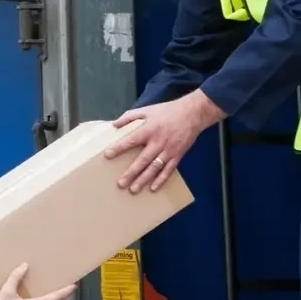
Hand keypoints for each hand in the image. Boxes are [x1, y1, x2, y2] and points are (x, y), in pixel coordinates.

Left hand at [103, 91, 221, 191]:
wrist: (193, 114)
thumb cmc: (167, 111)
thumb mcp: (147, 110)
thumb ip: (129, 117)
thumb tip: (114, 124)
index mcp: (149, 130)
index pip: (131, 140)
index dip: (119, 147)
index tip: (107, 155)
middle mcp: (158, 142)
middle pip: (143, 160)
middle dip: (131, 173)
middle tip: (121, 184)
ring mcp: (169, 150)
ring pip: (155, 168)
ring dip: (144, 179)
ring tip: (134, 189)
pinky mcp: (178, 155)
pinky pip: (168, 170)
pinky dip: (161, 179)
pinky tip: (153, 188)